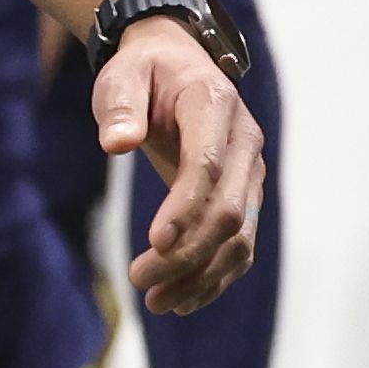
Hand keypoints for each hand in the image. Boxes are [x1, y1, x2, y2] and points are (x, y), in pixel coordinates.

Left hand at [94, 22, 262, 315]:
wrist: (176, 64)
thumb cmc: (143, 72)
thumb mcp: (121, 75)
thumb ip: (120, 106)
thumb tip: (117, 142)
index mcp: (214, 107)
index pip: (209, 167)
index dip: (185, 208)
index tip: (154, 243)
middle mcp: (245, 144)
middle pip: (229, 211)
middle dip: (188, 252)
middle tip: (139, 280)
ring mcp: (252, 173)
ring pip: (241, 237)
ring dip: (202, 275)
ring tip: (156, 303)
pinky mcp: (246, 196)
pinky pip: (241, 245)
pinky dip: (216, 276)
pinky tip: (182, 300)